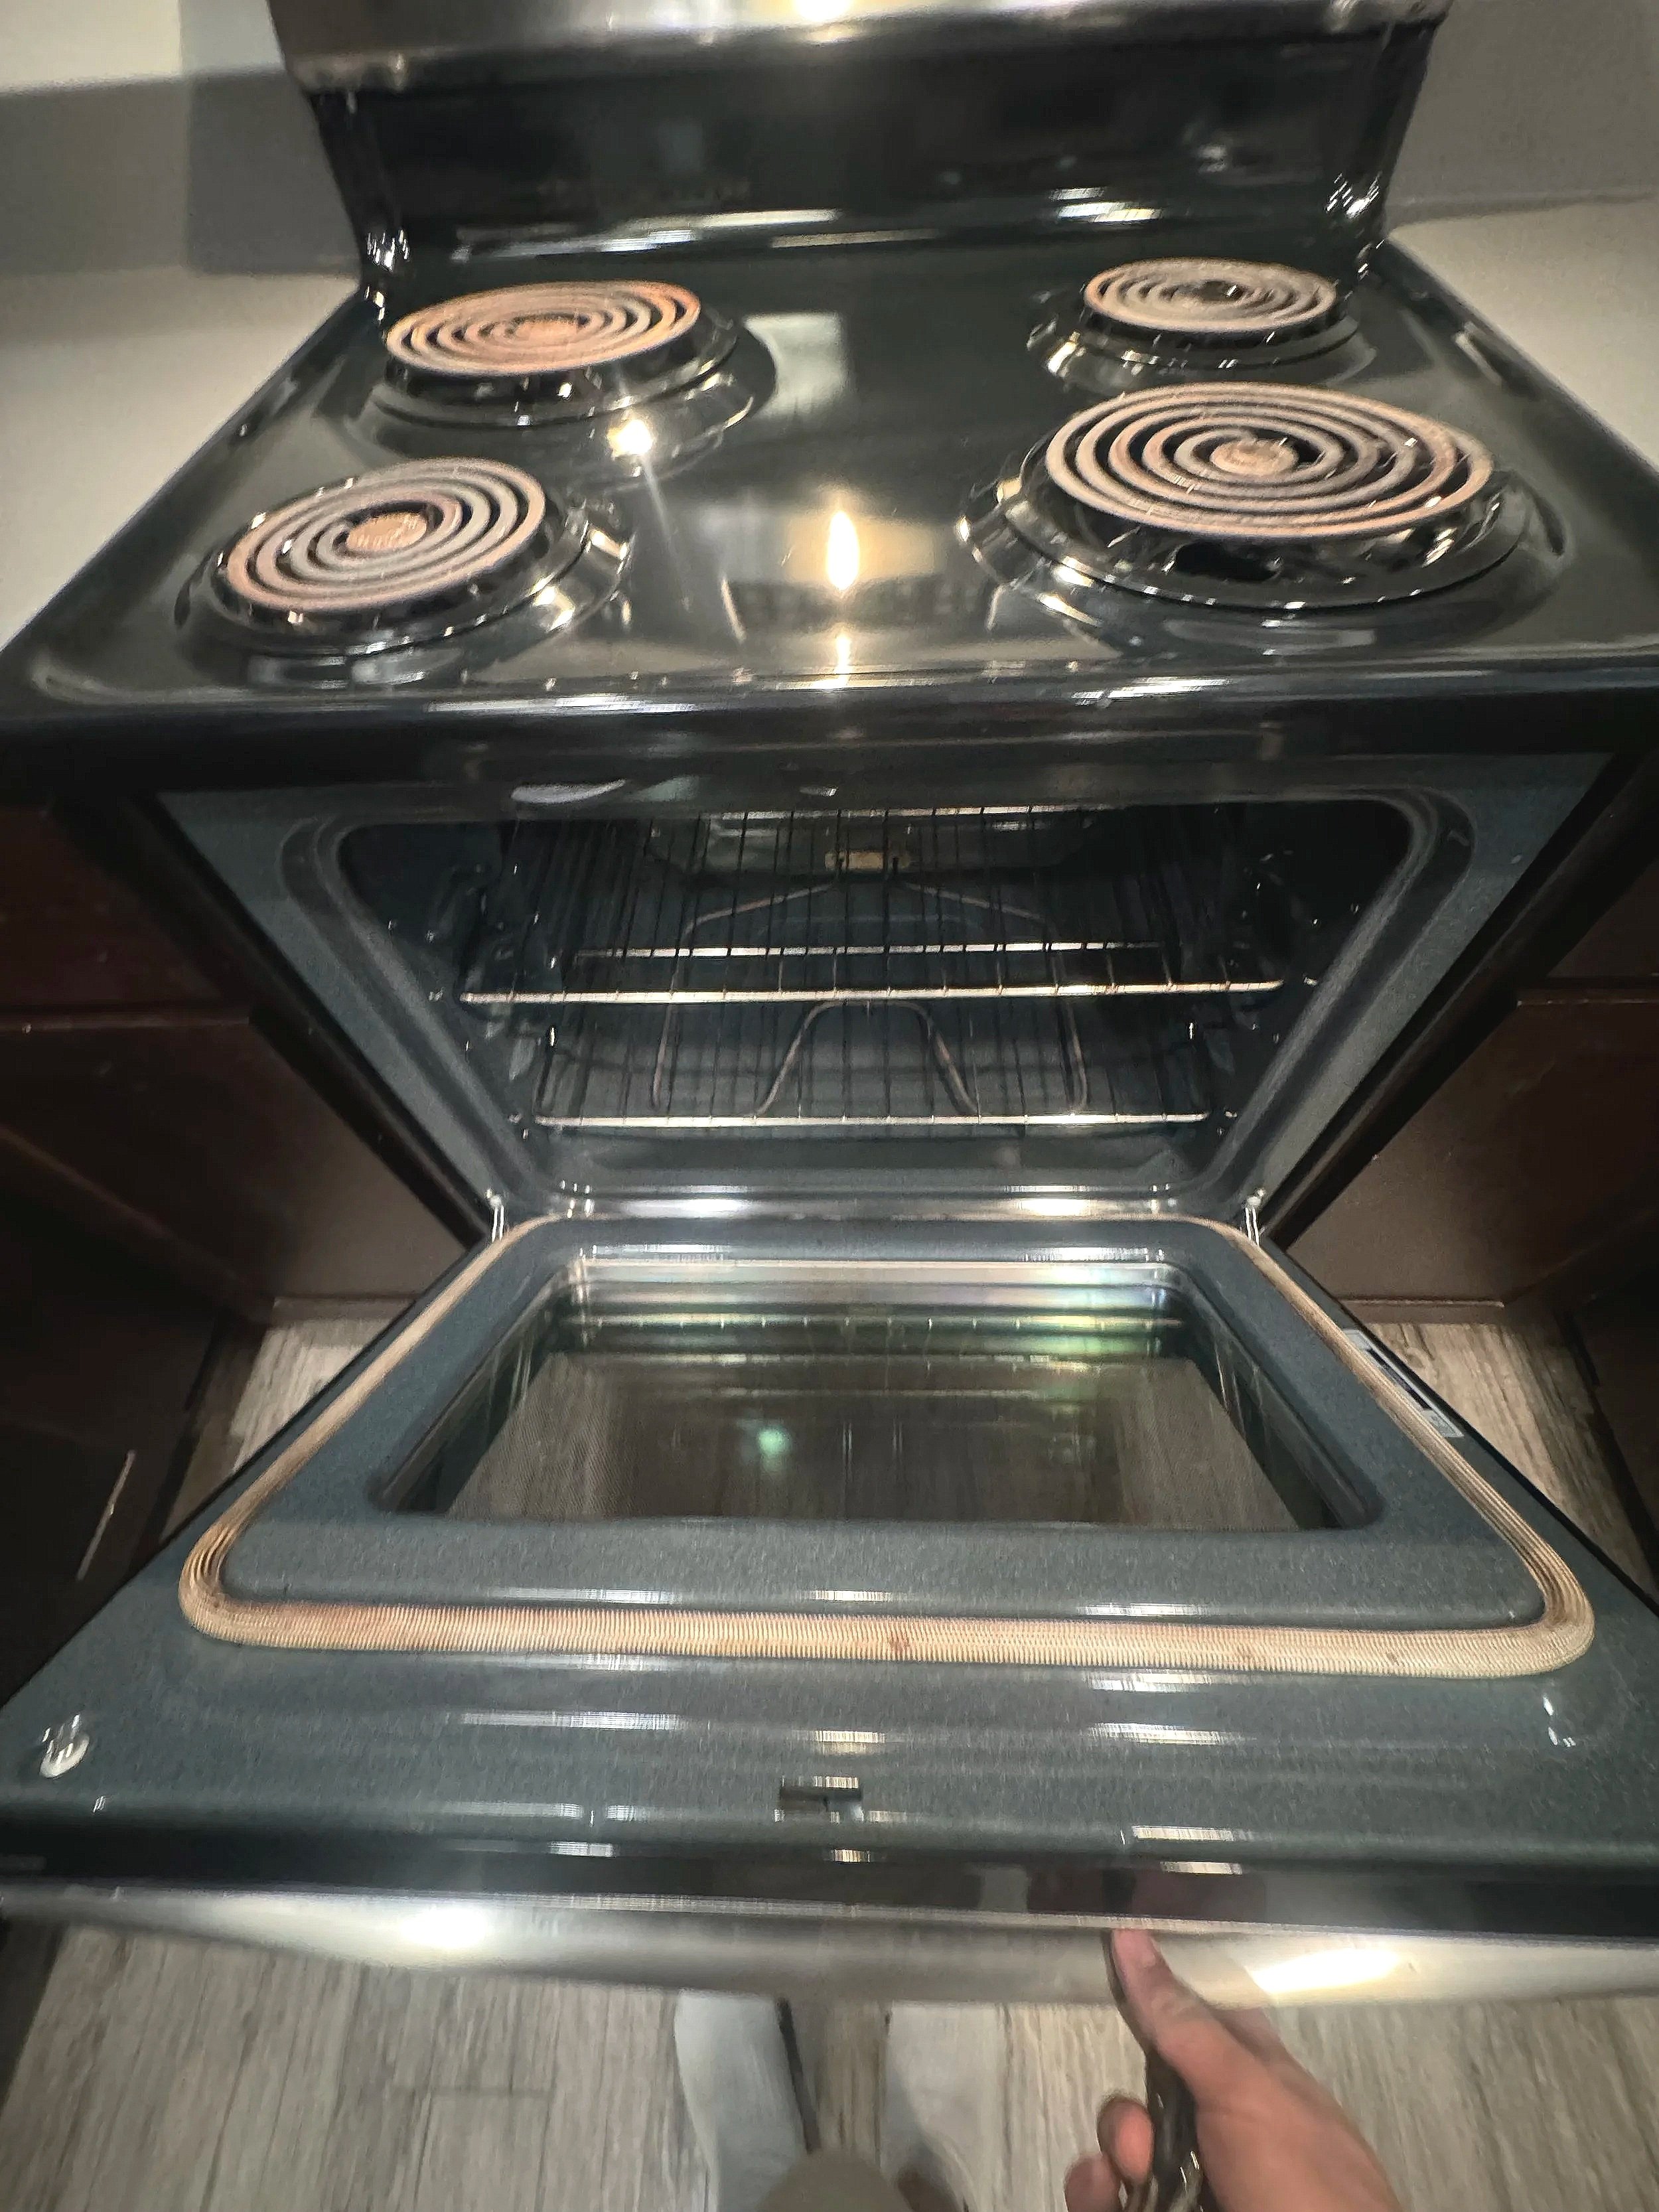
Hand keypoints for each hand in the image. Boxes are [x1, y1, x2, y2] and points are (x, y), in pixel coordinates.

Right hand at [1063, 1930, 1403, 2211]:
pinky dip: (1100, 2196)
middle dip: (1125, 2121)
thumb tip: (1136, 1942)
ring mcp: (1205, 2185)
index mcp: (1258, 2083)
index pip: (1197, 2023)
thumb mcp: (1249, 2094)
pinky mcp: (1180, 2211)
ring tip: (1127, 2182)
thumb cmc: (1311, 2194)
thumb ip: (1188, 2026)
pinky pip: (1116, 2198)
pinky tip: (1108, 2195)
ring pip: (1128, 2158)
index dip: (1154, 2008)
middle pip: (1148, 2101)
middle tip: (1141, 2145)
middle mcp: (1228, 2135)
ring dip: (1112, 2161)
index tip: (1111, 1995)